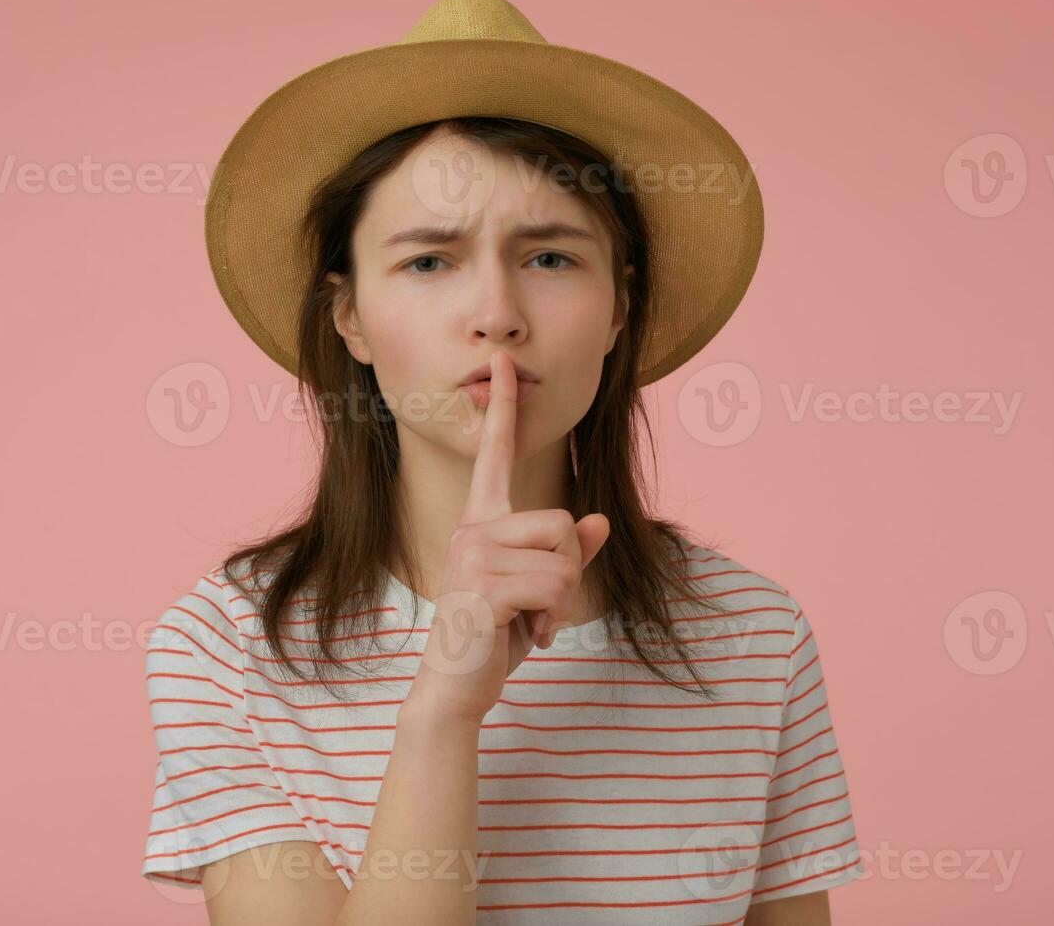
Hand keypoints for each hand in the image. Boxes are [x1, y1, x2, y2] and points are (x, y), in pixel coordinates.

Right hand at [408, 350, 609, 725]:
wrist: (455, 688)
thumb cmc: (494, 637)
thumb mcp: (538, 594)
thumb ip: (566, 557)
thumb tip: (597, 521)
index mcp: (483, 523)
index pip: (497, 456)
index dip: (503, 410)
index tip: (504, 365)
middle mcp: (473, 528)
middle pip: (563, 521)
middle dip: (567, 571)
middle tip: (536, 608)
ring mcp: (473, 552)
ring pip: (564, 555)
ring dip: (561, 600)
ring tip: (526, 621)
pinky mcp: (483, 582)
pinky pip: (554, 583)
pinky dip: (551, 617)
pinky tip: (522, 635)